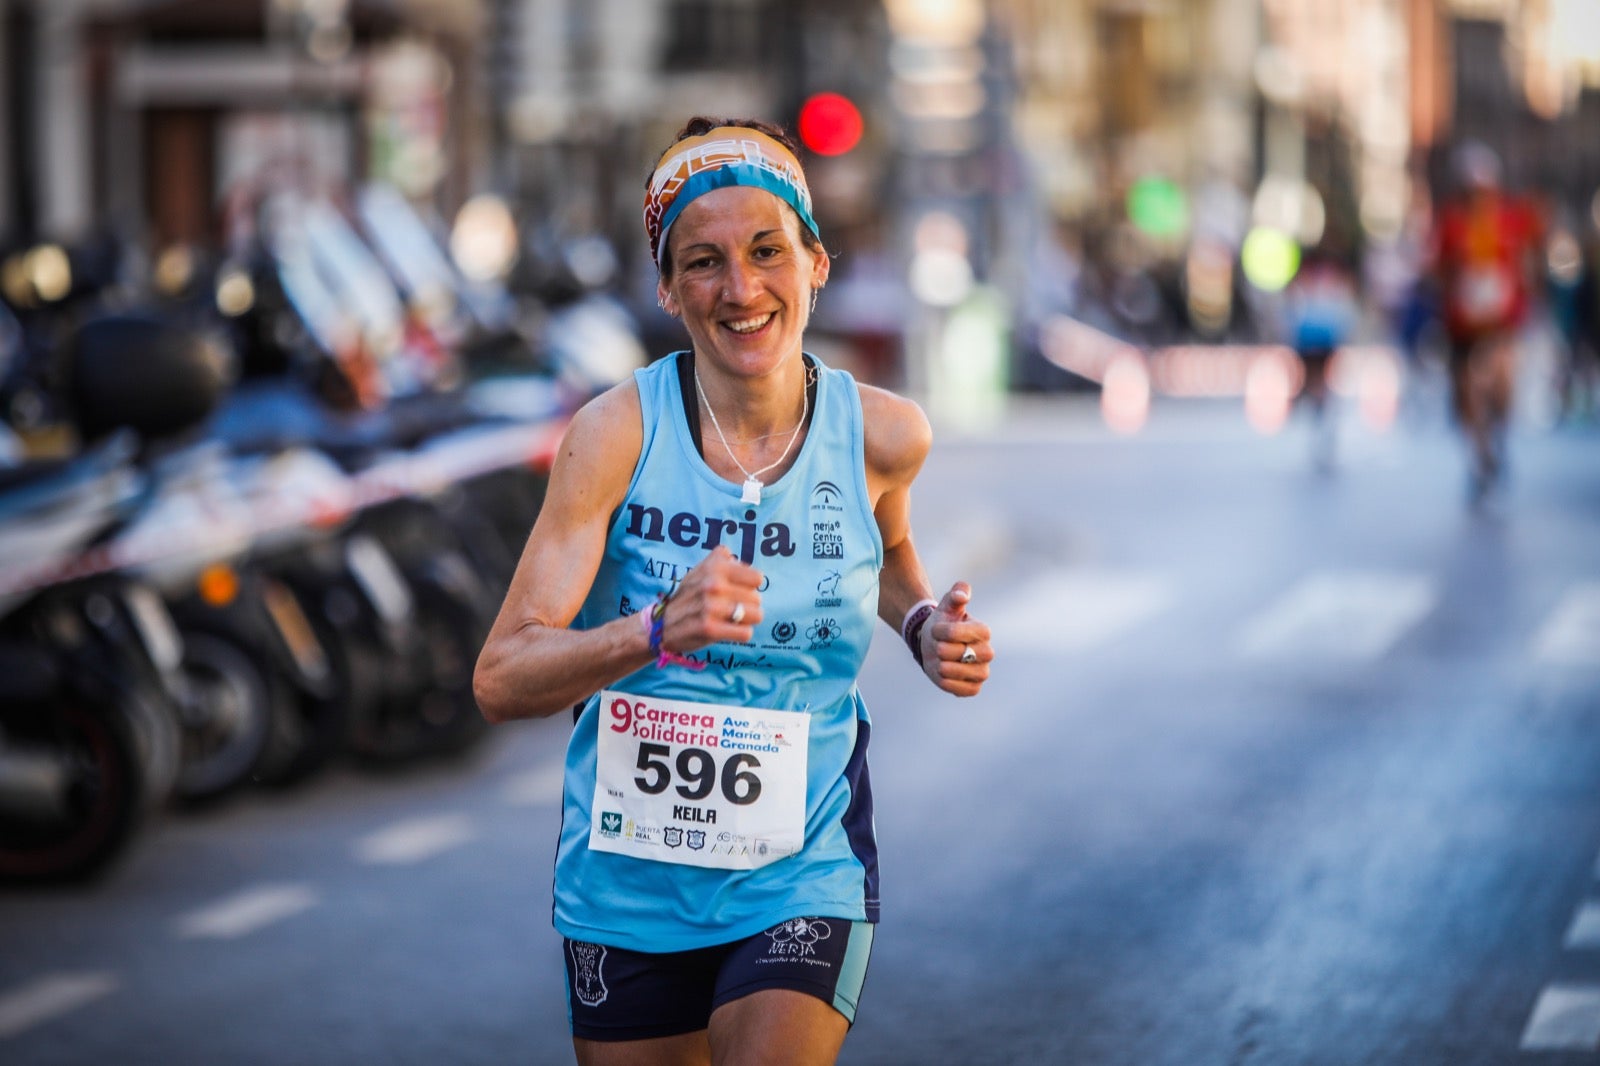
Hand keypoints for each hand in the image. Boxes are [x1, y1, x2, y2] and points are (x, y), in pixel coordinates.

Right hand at [658, 546, 763, 653]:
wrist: (662, 624)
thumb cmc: (689, 595)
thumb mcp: (701, 569)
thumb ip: (722, 560)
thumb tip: (741, 561)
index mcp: (715, 566)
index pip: (757, 578)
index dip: (749, 586)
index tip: (737, 590)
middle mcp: (714, 584)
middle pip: (757, 598)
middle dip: (747, 605)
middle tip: (730, 608)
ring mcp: (712, 607)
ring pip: (756, 615)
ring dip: (745, 620)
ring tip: (730, 619)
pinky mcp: (711, 629)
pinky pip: (746, 633)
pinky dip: (739, 634)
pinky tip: (726, 631)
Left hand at [919, 582, 990, 696]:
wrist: (933, 644)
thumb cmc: (943, 623)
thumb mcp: (947, 605)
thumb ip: (956, 594)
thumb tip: (963, 594)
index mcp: (983, 631)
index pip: (965, 633)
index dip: (946, 631)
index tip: (936, 629)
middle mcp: (987, 652)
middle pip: (965, 654)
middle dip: (944, 650)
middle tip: (937, 646)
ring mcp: (982, 672)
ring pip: (964, 673)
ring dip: (944, 666)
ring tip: (939, 660)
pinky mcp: (974, 688)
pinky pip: (962, 690)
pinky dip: (947, 682)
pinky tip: (942, 673)